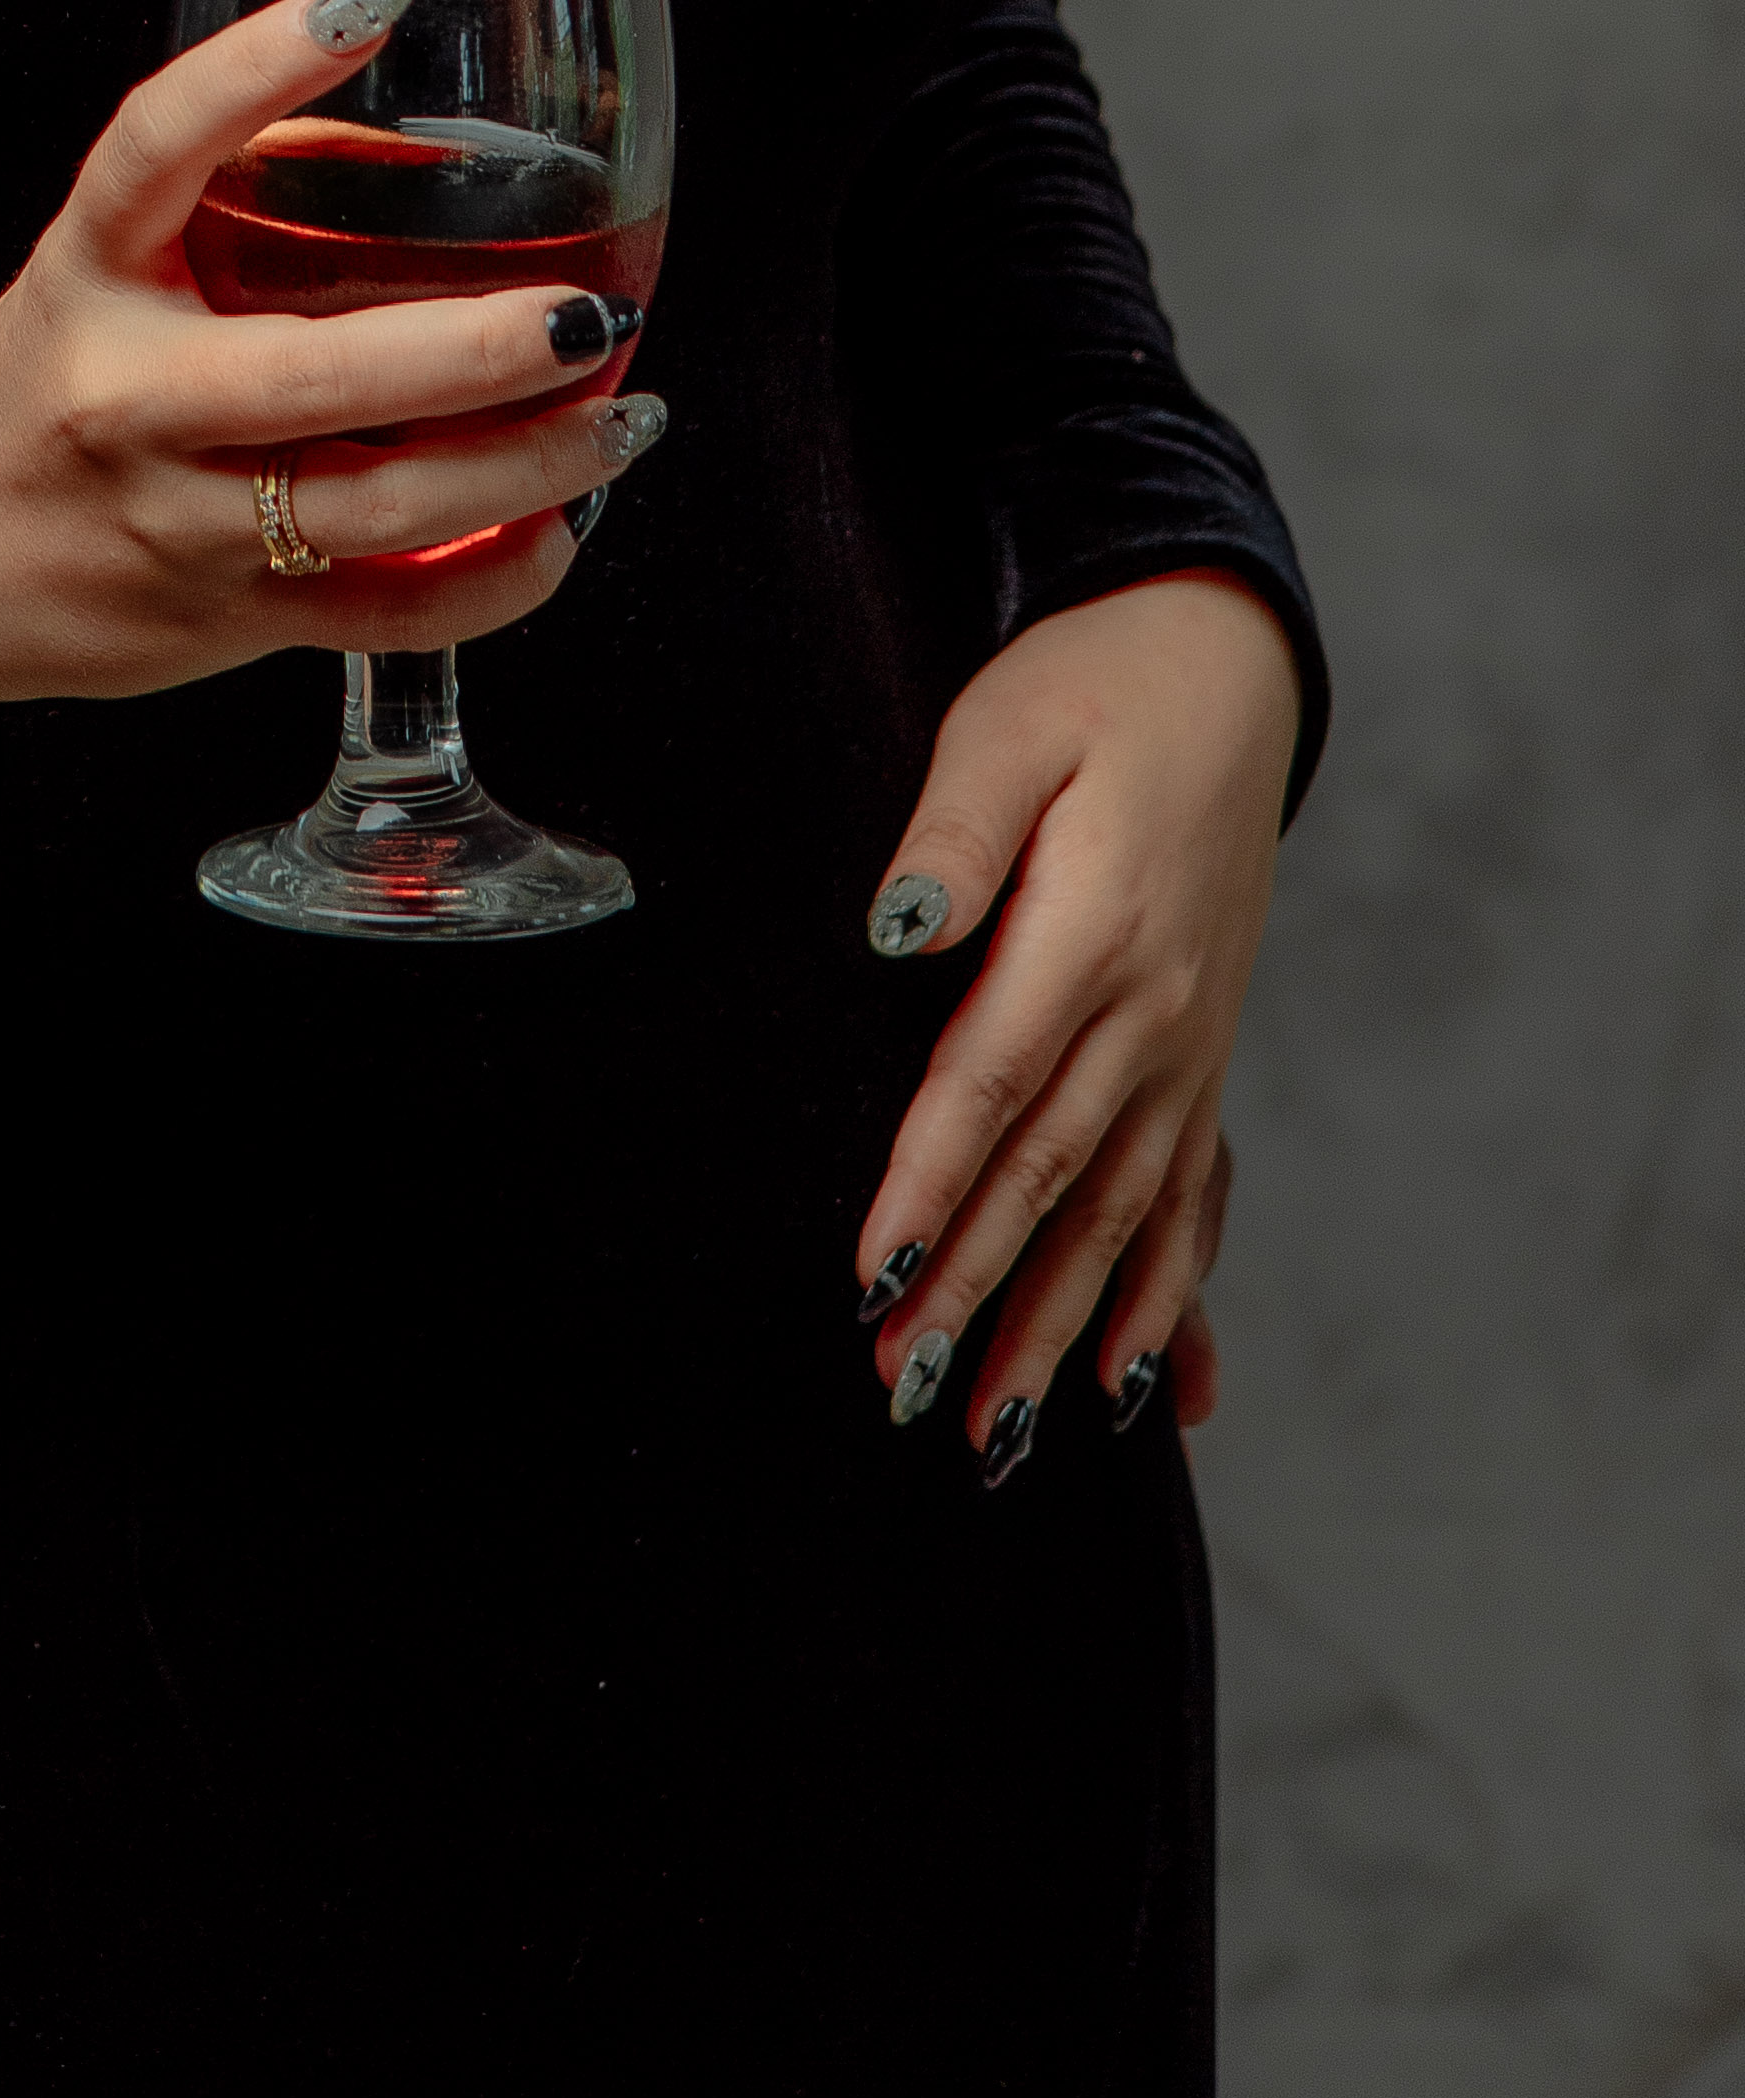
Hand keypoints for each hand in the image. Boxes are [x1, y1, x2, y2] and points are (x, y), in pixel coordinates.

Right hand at [0, 0, 664, 706]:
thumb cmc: (50, 382)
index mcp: (91, 274)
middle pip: (317, 376)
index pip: (157, 146)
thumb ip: (232, 194)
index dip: (256, 65)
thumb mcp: (103, 262)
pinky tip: (561, 528)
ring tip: (622, 414)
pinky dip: (496, 579)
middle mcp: (131, 399)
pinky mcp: (232, 618)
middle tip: (590, 310)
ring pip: (379, 510)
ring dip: (529, 465)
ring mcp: (184, 520)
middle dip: (483, 347)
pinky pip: (388, 615)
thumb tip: (411, 144)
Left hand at [848, 570, 1297, 1469]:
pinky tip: (1158, 1394)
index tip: (874, 1283)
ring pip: (1124, 1217)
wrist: (1223, 664)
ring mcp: (1191, 1046)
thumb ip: (951, 834)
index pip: (991, 1088)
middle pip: (1053, 1179)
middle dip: (979, 1296)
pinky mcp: (1205, 1053)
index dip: (932, 1191)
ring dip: (1063, 1328)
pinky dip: (1175, 1301)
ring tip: (997, 1433)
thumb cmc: (1092, 687)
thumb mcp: (1007, 726)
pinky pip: (1194, 1201)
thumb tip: (894, 933)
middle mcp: (1154, 1015)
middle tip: (906, 1395)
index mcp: (1093, 936)